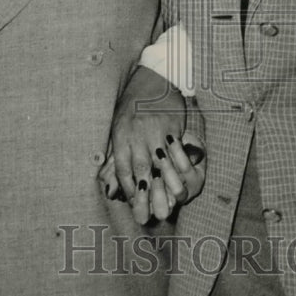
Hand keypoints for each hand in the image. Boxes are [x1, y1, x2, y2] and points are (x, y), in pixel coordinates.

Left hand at [102, 66, 205, 222]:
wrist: (153, 77)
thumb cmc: (133, 105)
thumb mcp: (119, 125)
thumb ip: (118, 153)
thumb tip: (109, 183)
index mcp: (120, 136)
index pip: (123, 168)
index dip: (129, 189)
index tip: (135, 207)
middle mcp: (136, 135)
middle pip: (141, 169)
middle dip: (145, 195)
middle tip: (147, 218)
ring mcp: (155, 130)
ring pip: (161, 161)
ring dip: (166, 184)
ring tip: (173, 203)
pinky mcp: (172, 125)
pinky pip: (177, 149)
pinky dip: (181, 164)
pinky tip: (186, 178)